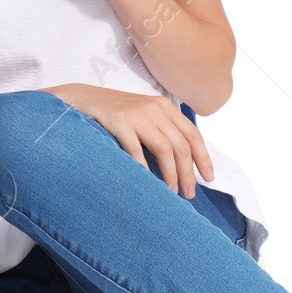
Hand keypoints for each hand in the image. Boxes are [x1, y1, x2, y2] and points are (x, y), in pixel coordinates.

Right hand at [54, 83, 213, 197]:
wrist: (83, 98)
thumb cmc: (115, 113)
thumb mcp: (144, 114)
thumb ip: (163, 129)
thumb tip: (184, 161)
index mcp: (165, 107)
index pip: (192, 134)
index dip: (203, 158)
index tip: (208, 178)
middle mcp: (154, 108)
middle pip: (181, 145)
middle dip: (188, 173)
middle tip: (189, 194)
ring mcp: (137, 114)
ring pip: (164, 148)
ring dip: (170, 174)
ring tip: (170, 191)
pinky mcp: (119, 120)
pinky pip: (136, 149)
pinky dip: (143, 168)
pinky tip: (146, 181)